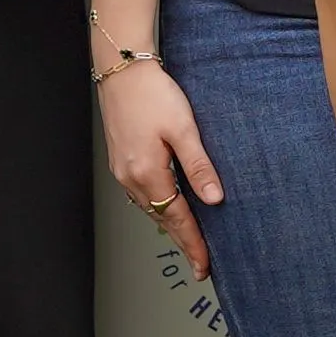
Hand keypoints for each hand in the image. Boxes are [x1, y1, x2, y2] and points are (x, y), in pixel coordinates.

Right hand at [100, 56, 224, 280]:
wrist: (123, 71)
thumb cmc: (153, 94)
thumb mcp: (183, 129)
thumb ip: (198, 166)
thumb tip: (214, 198)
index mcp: (147, 173)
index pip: (176, 219)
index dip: (193, 243)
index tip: (205, 265)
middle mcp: (130, 178)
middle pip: (162, 220)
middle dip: (183, 243)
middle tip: (200, 265)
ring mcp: (122, 171)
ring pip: (150, 210)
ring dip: (170, 227)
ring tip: (189, 242)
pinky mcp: (121, 161)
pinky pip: (142, 196)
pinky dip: (158, 209)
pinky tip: (167, 210)